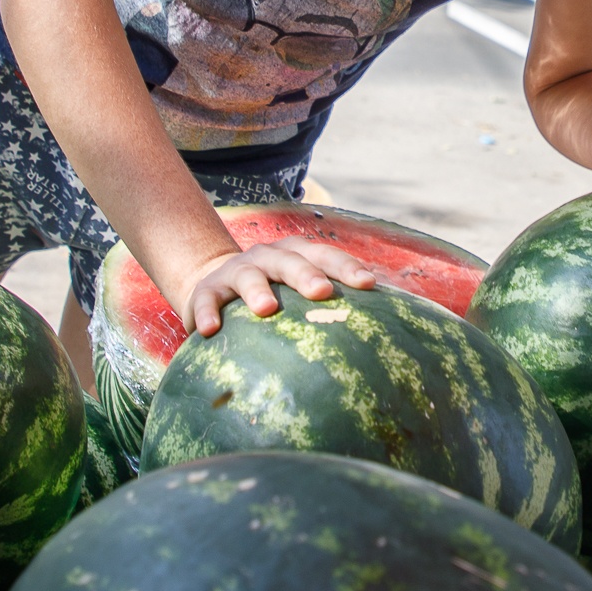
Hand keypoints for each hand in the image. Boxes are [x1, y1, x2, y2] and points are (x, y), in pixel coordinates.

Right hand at [177, 236, 377, 336]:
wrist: (214, 286)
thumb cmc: (274, 297)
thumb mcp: (298, 295)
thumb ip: (330, 307)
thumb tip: (386, 334)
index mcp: (296, 255)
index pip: (325, 256)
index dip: (346, 267)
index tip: (369, 284)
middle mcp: (268, 257)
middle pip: (290, 260)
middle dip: (307, 274)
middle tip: (323, 292)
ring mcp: (236, 271)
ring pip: (248, 275)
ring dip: (257, 290)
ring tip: (267, 309)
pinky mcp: (206, 290)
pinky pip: (205, 299)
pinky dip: (206, 312)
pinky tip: (209, 331)